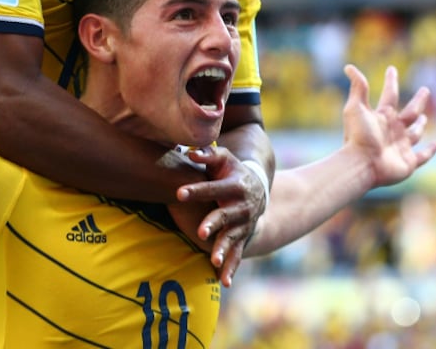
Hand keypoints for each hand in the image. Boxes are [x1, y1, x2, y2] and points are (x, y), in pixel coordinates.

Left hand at [174, 146, 265, 286]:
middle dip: (213, 223)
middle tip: (200, 232)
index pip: (214, 188)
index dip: (197, 190)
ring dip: (223, 250)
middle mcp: (242, 207)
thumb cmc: (231, 172)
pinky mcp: (243, 238)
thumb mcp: (224, 159)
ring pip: (232, 238)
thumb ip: (207, 155)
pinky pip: (237, 255)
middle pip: (225, 216)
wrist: (257, 190)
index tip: (179, 193)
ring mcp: (243, 225)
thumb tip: (189, 152)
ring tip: (214, 260)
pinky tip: (225, 282)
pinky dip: (232, 268)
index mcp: (235, 185)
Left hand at [343, 64, 435, 189]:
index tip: (391, 69)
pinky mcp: (408, 162)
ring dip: (420, 126)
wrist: (361, 164)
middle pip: (409, 113)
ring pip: (415, 133)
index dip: (391, 82)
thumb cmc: (358, 136)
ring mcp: (401, 146)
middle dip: (418, 102)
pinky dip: (430, 152)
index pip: (390, 95)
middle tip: (425, 90)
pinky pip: (422, 157)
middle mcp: (393, 130)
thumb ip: (358, 87)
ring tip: (424, 118)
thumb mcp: (356, 107)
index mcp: (383, 116)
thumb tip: (349, 66)